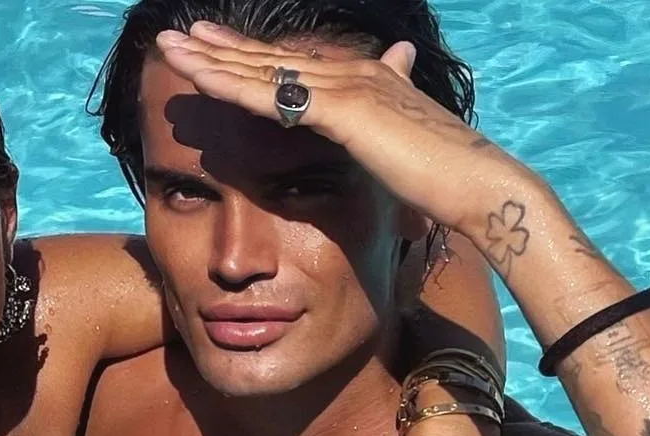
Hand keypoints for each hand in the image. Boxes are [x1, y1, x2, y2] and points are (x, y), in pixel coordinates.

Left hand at [154, 22, 529, 236]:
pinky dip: (234, 86)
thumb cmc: (446, 173)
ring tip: (172, 48)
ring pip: (263, 71)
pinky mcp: (342, 112)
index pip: (295, 64)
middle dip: (220, 48)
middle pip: (271, 59)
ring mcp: (346, 89)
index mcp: (365, 80)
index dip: (250, 55)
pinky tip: (202, 79)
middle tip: (178, 37)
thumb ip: (395, 100)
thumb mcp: (409, 134)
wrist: (477, 184)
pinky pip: (274, 96)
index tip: (212, 46)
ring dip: (213, 59)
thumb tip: (399, 64)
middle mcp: (352, 74)